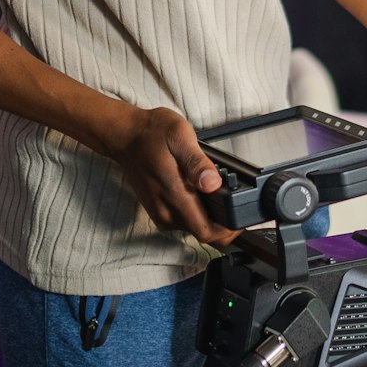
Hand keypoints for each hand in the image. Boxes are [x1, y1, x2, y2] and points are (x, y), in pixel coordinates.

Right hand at [114, 106, 240, 246]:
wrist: (126, 136)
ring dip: (208, 216)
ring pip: (193, 227)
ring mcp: (161, 213)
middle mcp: (166, 211)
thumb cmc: (152, 134)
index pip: (206, 232)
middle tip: (232, 198)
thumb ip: (197, 162)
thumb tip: (212, 182)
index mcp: (174, 195)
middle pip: (202, 232)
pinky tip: (199, 192)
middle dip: (221, 222)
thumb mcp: (180, 136)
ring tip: (217, 192)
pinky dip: (195, 211)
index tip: (240, 220)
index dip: (227, 231)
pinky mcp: (158, 210)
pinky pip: (183, 220)